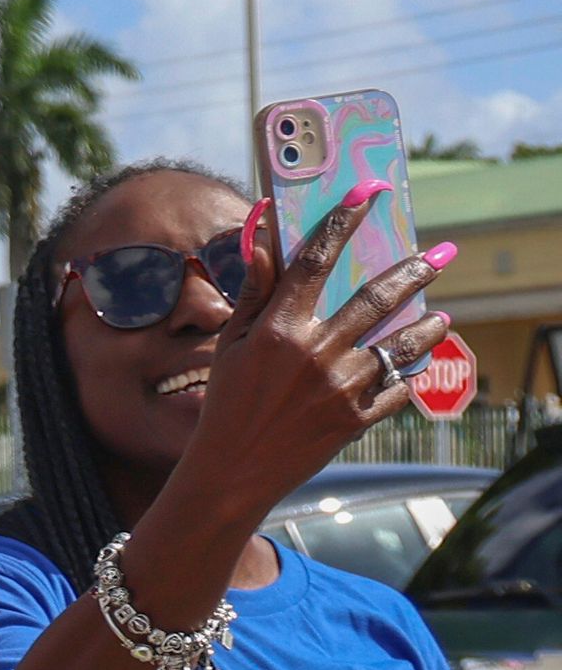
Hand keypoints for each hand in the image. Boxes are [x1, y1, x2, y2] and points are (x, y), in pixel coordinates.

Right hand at [166, 194, 445, 523]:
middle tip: (440, 254)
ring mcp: (340, 386)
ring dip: (429, 325)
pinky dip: (411, 374)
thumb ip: (253, 291)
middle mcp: (314, 352)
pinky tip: (419, 365)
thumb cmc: (227, 404)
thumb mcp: (231, 346)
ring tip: (443, 316)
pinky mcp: (356, 418)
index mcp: (277, 329)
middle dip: (414, 270)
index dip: (341, 222)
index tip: (365, 196)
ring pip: (402, 343)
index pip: (315, 260)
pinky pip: (399, 388)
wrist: (232, 474)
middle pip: (376, 296)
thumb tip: (261, 237)